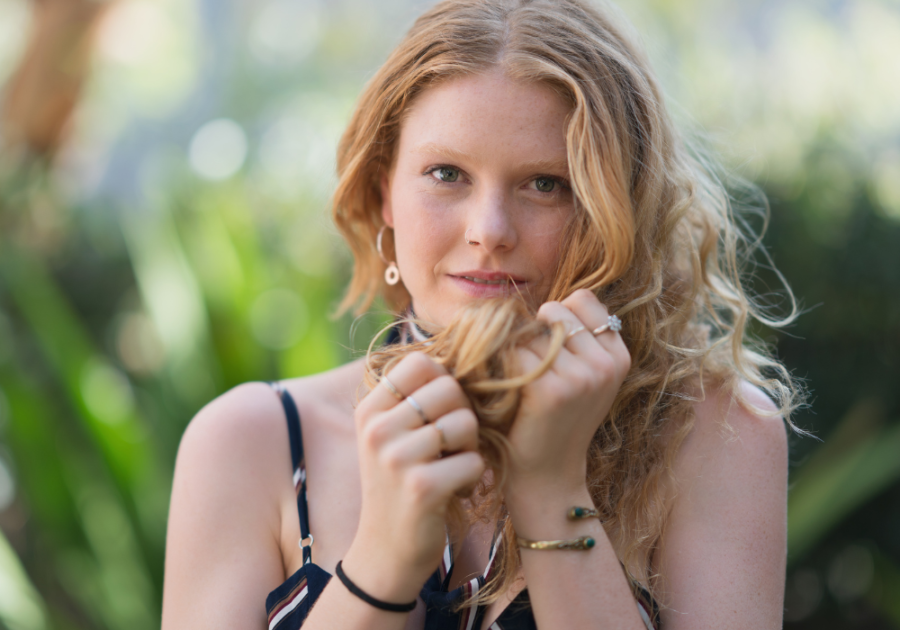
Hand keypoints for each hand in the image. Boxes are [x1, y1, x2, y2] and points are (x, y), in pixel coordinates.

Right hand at [342, 353, 484, 602]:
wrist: (385, 553)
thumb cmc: (397, 486)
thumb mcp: (389, 436)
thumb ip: (411, 398)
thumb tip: (456, 350)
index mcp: (369, 409)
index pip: (421, 362)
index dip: (445, 380)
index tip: (443, 410)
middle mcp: (377, 429)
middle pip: (449, 388)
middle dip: (464, 414)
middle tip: (453, 444)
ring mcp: (397, 458)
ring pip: (465, 422)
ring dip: (471, 446)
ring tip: (454, 465)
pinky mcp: (421, 487)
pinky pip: (473, 460)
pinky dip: (473, 475)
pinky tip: (455, 490)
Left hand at [506, 289, 630, 494]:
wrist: (547, 474)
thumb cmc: (558, 419)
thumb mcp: (586, 377)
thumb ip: (580, 338)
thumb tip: (549, 300)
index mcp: (619, 356)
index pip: (583, 299)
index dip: (559, 316)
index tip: (552, 346)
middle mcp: (605, 364)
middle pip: (554, 310)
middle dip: (536, 330)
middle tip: (533, 367)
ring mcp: (580, 377)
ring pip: (532, 330)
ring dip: (518, 349)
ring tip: (523, 380)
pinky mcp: (549, 390)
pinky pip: (514, 351)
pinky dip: (504, 365)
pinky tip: (512, 390)